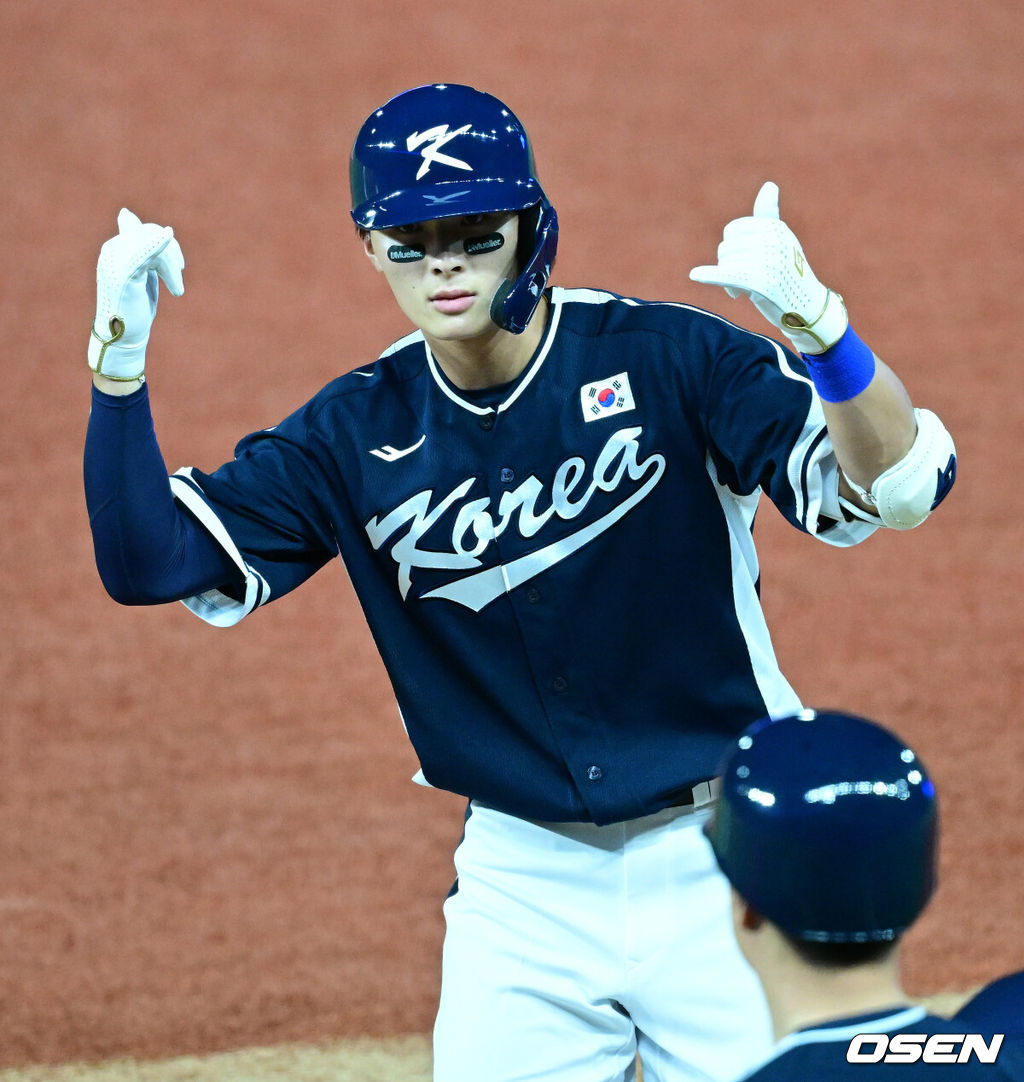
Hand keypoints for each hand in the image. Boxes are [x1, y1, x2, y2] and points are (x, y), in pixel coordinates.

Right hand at [88, 208, 184, 380]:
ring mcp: (115, 261)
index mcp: (115, 249)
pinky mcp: (122, 274)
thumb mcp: (139, 274)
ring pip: (152, 244)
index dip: (165, 243)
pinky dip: (157, 244)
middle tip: (179, 274)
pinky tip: (168, 236)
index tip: (178, 266)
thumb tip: (126, 214)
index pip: (144, 229)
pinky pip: (143, 252)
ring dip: (171, 266)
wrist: (123, 338)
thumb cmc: (133, 309)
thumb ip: (139, 249)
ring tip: (176, 288)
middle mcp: (112, 251)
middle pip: (150, 233)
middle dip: (171, 253)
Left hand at [689, 182, 847, 353]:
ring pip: (725, 263)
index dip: (733, 248)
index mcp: (775, 227)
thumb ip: (768, 216)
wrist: (807, 308)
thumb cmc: (789, 273)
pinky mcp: (761, 280)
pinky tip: (695, 275)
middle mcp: (772, 238)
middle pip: (726, 248)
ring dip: (729, 281)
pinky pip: (728, 274)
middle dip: (729, 265)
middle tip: (745, 283)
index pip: (733, 231)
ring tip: (746, 291)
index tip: (746, 261)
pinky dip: (710, 275)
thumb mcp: (780, 240)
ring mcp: (768, 258)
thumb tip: (769, 185)